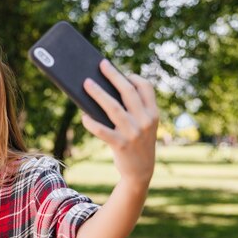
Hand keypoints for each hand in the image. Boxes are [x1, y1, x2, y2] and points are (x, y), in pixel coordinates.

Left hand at [82, 59, 158, 187]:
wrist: (141, 172)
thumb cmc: (137, 143)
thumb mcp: (143, 126)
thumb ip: (133, 110)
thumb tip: (106, 90)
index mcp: (153, 114)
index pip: (146, 88)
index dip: (134, 78)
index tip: (122, 72)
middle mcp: (145, 121)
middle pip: (128, 92)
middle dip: (113, 76)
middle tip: (101, 64)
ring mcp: (133, 133)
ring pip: (113, 107)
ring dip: (98, 93)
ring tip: (86, 83)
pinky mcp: (121, 144)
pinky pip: (102, 130)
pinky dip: (91, 122)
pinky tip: (83, 116)